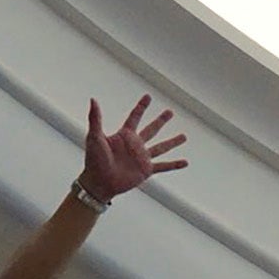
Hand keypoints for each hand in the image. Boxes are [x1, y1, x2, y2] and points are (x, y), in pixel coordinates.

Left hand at [73, 95, 185, 209]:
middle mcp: (135, 145)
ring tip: (183, 136)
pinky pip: (163, 166)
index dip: (142, 107)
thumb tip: (93, 99)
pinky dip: (174, 164)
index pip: (135, 117)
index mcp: (124, 135)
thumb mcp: (94, 137)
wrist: (99, 182)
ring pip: (161, 147)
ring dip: (173, 141)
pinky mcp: (146, 170)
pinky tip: (185, 162)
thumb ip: (95, 118)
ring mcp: (141, 158)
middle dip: (161, 120)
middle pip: (152, 129)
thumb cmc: (93, 160)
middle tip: (170, 112)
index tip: (148, 97)